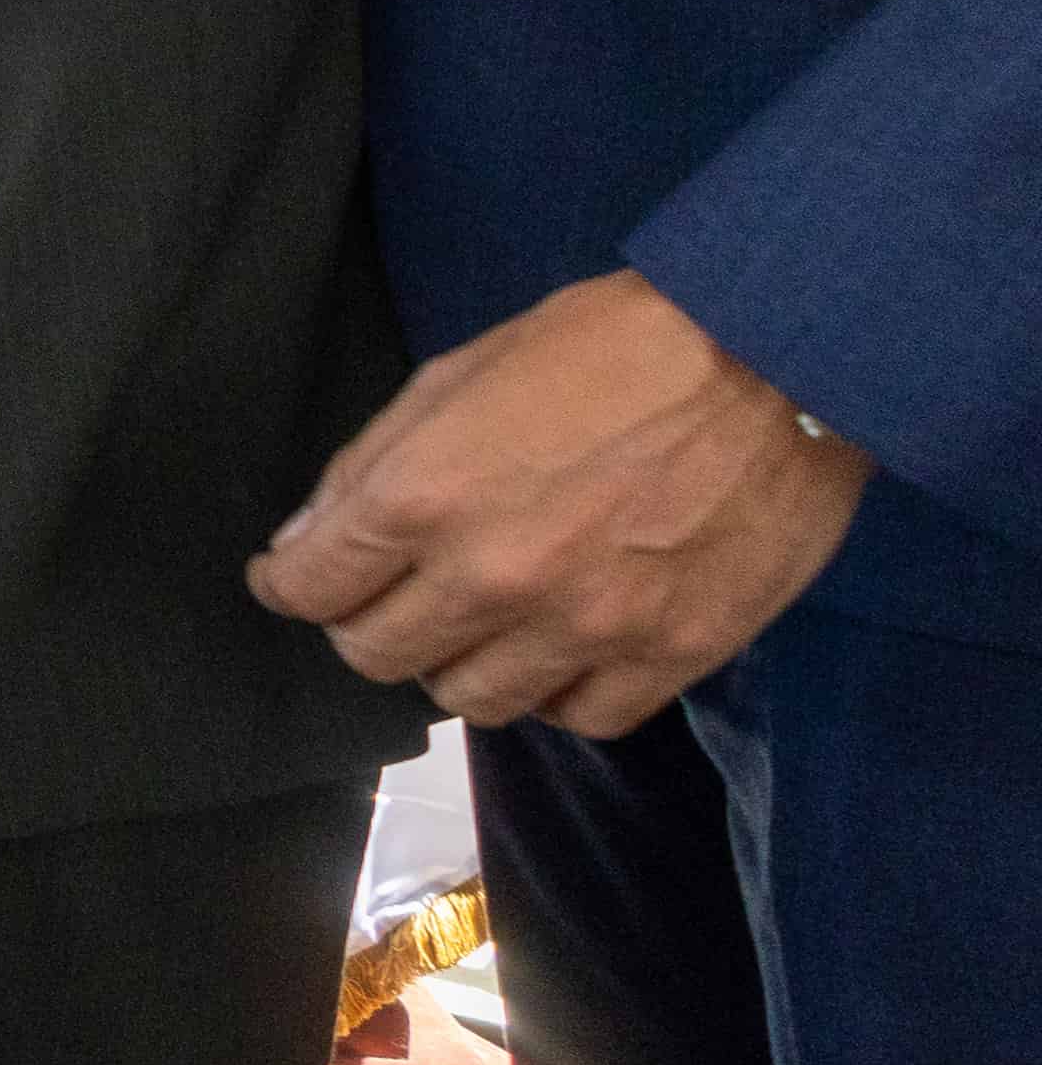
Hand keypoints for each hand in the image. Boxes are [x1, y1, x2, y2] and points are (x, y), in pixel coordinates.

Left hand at [250, 271, 875, 735]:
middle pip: (377, 656)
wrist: (775, 358)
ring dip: (460, 664)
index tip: (294, 576)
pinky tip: (559, 649)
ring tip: (481, 622)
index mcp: (426, 495)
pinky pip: (580, 717)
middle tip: (390, 596)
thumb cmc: (610, 346)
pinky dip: (557, 693)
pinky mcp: (670, 654)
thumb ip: (371, 466)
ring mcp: (586, 625)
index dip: (289, 581)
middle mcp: (495, 576)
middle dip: (365, 625)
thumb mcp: (459, 374)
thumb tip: (303, 543)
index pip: (312, 584)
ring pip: (473, 701)